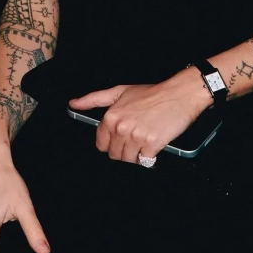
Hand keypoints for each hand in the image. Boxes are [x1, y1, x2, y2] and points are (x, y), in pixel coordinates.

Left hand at [69, 69, 210, 163]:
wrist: (179, 94)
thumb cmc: (152, 93)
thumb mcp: (120, 91)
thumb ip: (94, 99)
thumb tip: (73, 104)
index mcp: (111, 117)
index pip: (101, 145)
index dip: (111, 144)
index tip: (121, 140)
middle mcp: (121, 128)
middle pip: (115, 155)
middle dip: (124, 150)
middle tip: (136, 139)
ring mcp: (136, 137)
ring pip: (128, 160)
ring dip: (136, 155)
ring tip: (144, 142)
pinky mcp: (152, 144)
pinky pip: (144, 161)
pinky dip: (149, 157)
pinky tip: (153, 146)